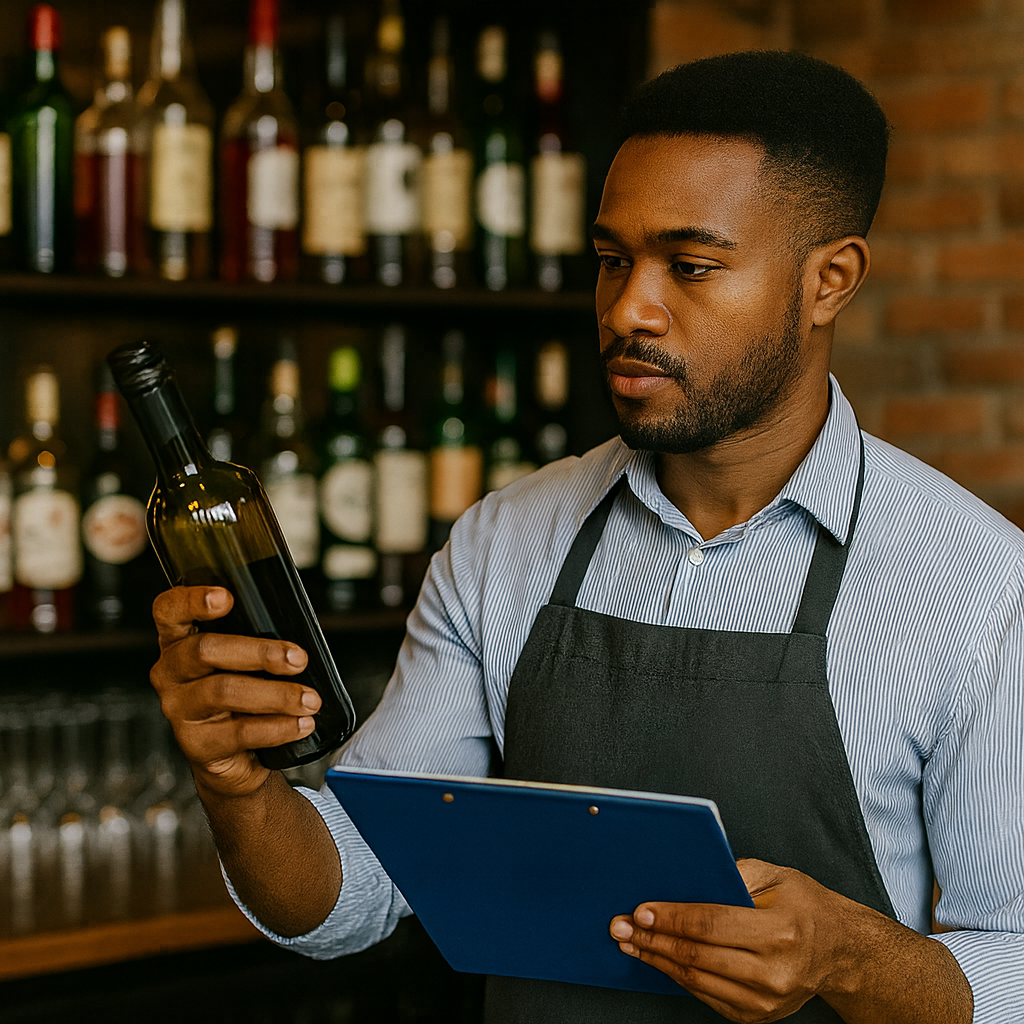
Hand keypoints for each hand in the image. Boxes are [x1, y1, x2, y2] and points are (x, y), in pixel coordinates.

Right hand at [150, 586, 320, 798]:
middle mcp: (171, 672)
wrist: (235, 758)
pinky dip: (277, 728)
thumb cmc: (244, 696)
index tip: (226, 598)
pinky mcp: (195, 744)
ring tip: (309, 700)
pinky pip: (239, 732)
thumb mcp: (246, 663)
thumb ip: (257, 640)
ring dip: (276, 695)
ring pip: (224, 691)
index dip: (192, 600)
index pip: (169, 610)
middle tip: (298, 659)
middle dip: (260, 652)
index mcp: (180, 641)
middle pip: (204, 649)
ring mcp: (178, 709)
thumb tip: (297, 636)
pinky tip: (301, 725)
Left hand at [609, 859, 846, 1022]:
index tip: (640, 911)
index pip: (711, 924)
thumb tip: (684, 878)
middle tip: (620, 928)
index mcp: (780, 931)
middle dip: (653, 941)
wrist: (841, 950)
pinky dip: (679, 978)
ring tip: (631, 945)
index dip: (671, 919)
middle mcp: (774, 971)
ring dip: (658, 962)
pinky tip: (659, 961)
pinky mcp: (758, 1016)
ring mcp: (767, 1001)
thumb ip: (732, 874)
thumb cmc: (805, 904)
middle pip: (699, 956)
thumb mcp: (775, 875)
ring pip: (698, 981)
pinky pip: (708, 997)